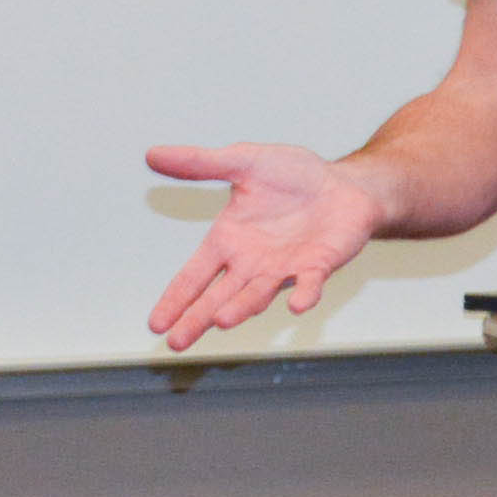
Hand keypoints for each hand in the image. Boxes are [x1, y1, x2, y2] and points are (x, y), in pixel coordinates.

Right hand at [144, 141, 383, 348]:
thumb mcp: (243, 161)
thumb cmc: (294, 177)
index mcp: (229, 241)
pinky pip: (309, 284)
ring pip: (257, 294)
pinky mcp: (318, 266)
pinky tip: (297, 305)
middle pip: (218, 297)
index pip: (194, 276)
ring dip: (241, 308)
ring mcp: (285, 268)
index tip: (156, 324)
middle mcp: (252, 263)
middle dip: (198, 319)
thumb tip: (152, 154)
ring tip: (221, 321)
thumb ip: (200, 163)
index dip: (176, 299)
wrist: (345, 184)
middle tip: (177, 342)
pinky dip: (304, 294)